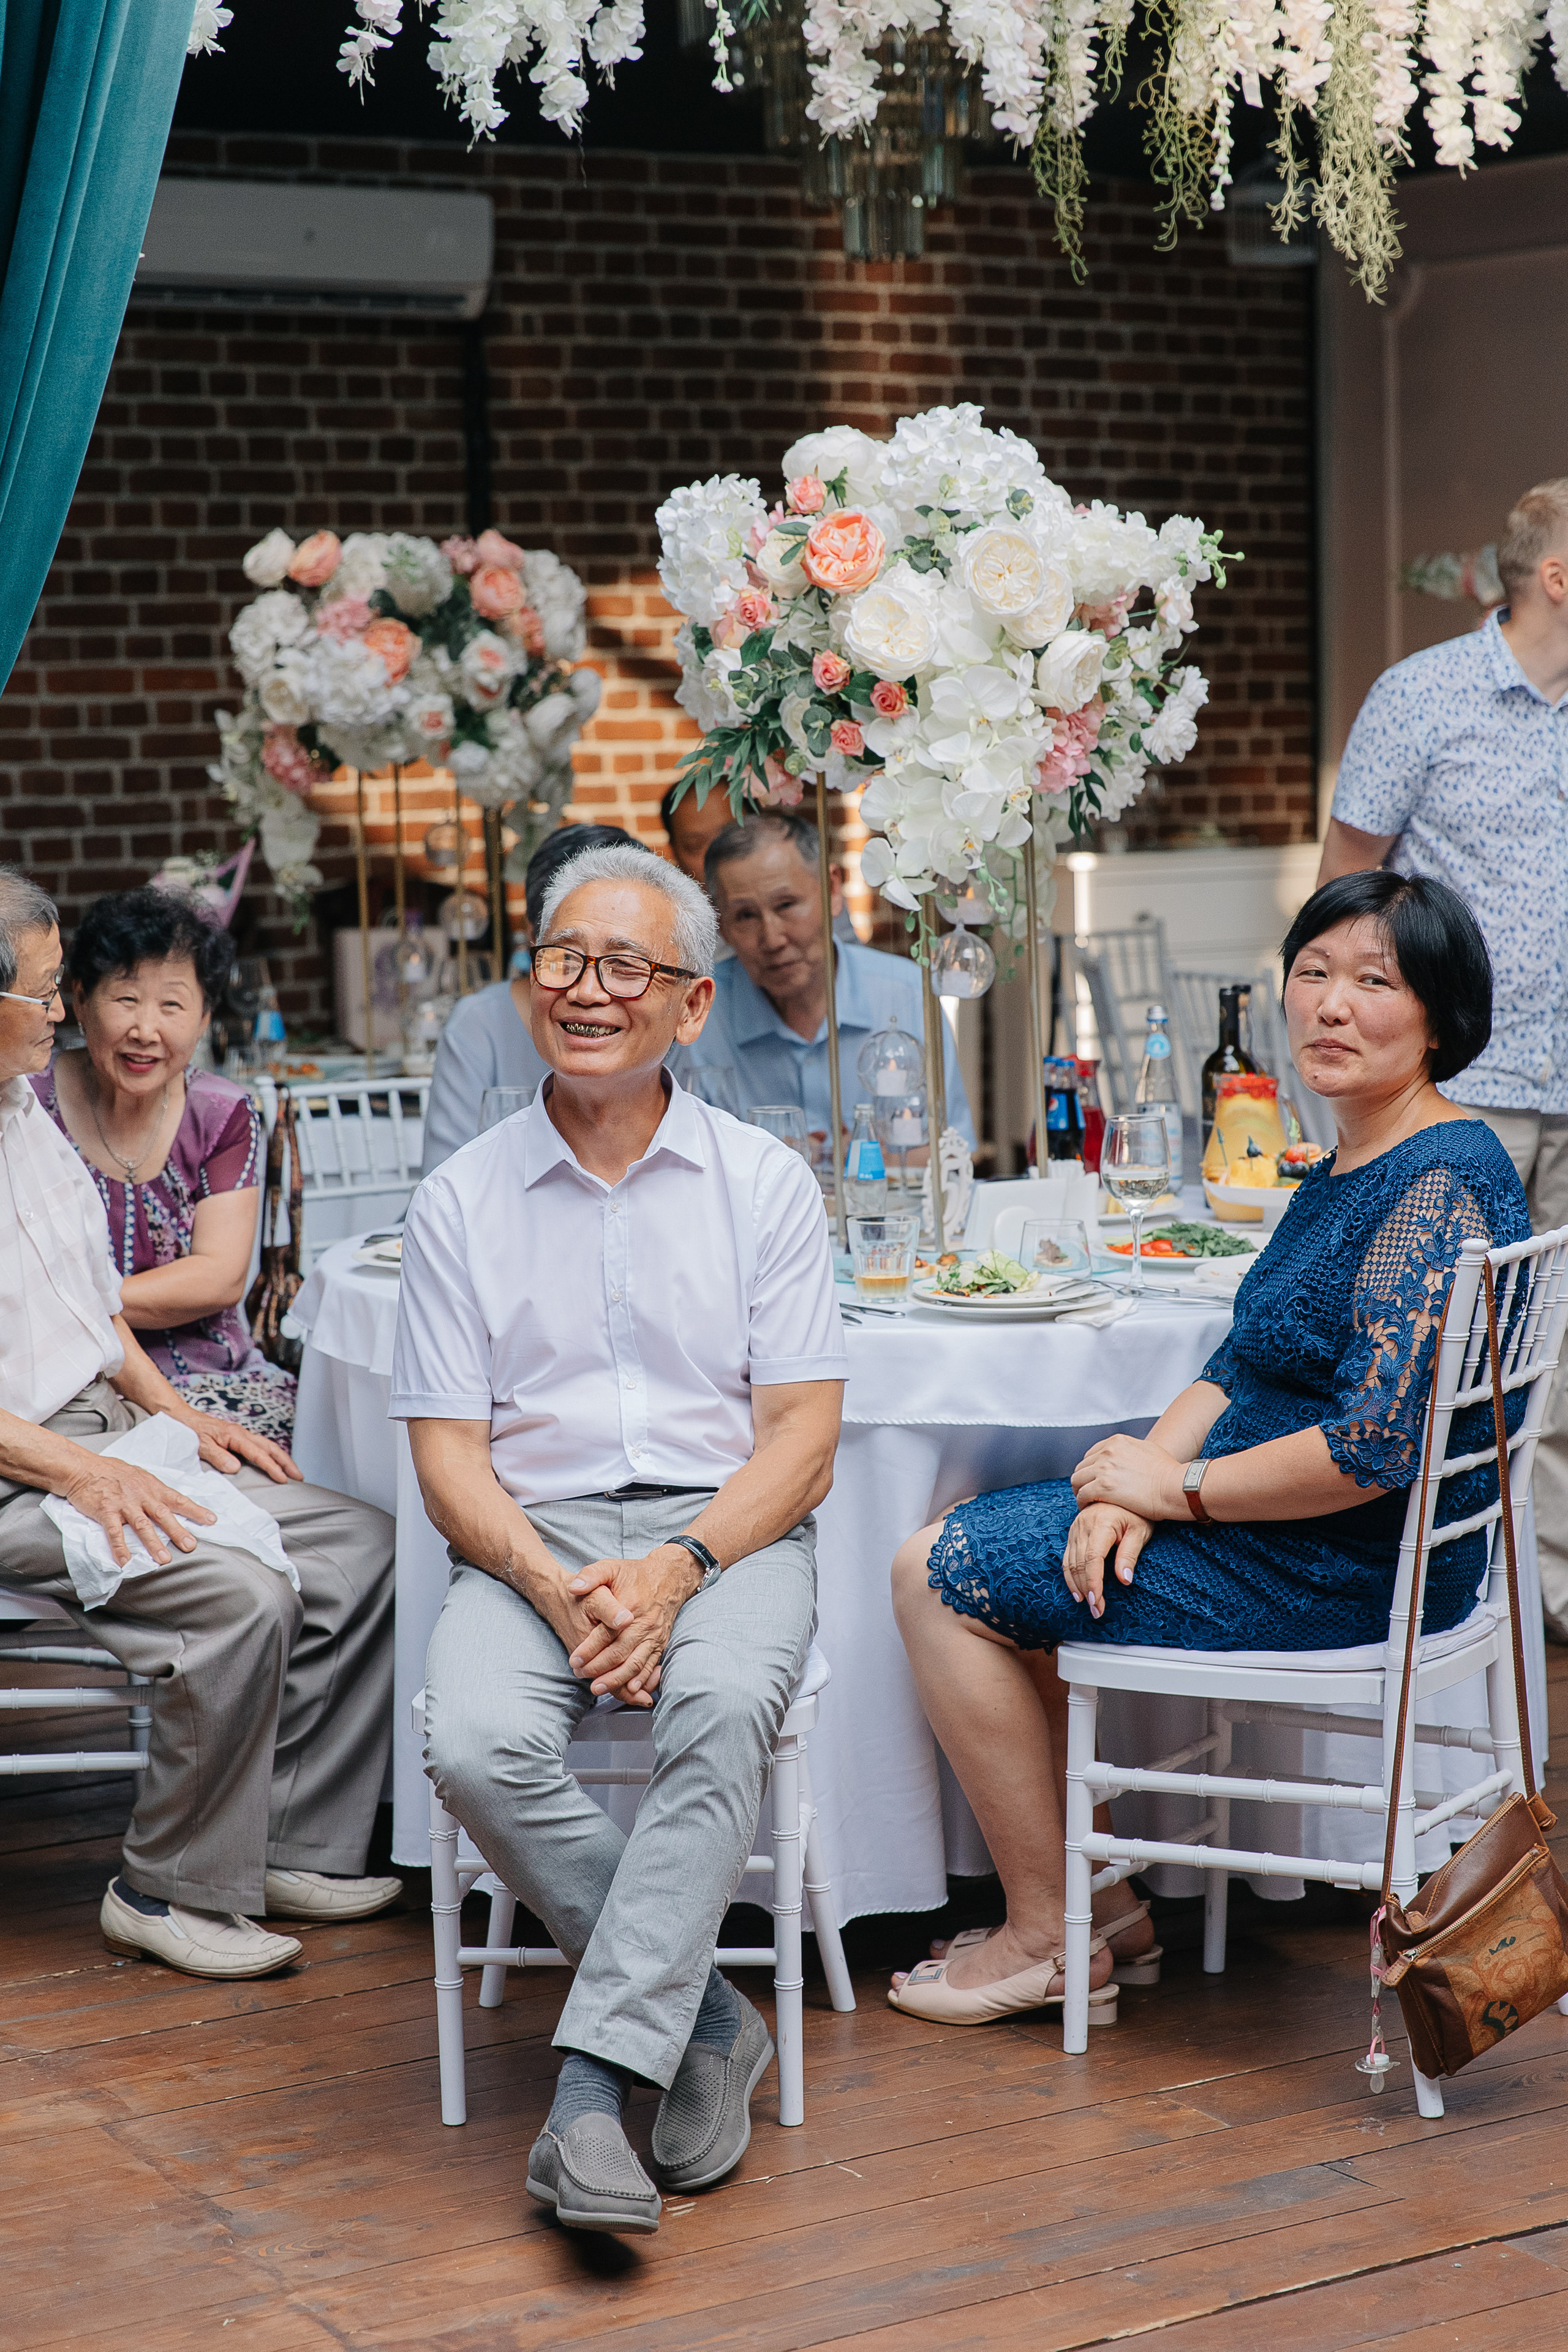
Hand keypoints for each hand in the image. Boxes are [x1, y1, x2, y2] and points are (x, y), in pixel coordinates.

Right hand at [59, 1456, 217, 1570]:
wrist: (82, 1467)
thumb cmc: (110, 1471)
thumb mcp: (138, 1476)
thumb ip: (152, 1490)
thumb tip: (167, 1501)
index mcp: (151, 1486)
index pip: (177, 1498)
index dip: (195, 1510)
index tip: (211, 1520)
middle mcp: (141, 1494)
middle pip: (163, 1514)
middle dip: (178, 1531)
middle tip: (191, 1545)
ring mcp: (123, 1503)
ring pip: (142, 1525)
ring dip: (154, 1543)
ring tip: (164, 1559)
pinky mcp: (106, 1510)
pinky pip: (114, 1532)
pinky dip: (119, 1547)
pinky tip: (124, 1561)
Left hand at [173, 1409, 300, 1483]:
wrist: (180, 1416)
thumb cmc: (189, 1430)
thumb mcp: (200, 1446)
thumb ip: (218, 1456)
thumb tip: (236, 1468)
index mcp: (235, 1436)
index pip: (259, 1454)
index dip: (272, 1467)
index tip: (283, 1479)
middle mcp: (241, 1434)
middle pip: (271, 1448)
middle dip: (287, 1462)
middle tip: (299, 1477)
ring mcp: (240, 1435)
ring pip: (267, 1446)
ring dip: (282, 1458)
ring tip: (293, 1471)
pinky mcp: (237, 1437)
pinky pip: (259, 1446)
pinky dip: (271, 1454)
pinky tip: (273, 1462)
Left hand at [566, 1546, 703, 1703]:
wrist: (669, 1576)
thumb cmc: (635, 1574)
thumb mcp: (611, 1567)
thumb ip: (591, 1575)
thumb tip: (574, 1587)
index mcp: (630, 1605)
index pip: (606, 1633)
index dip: (589, 1649)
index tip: (574, 1661)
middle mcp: (644, 1623)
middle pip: (620, 1652)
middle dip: (599, 1668)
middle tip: (581, 1676)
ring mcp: (654, 1634)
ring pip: (635, 1663)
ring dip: (617, 1679)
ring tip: (599, 1688)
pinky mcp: (661, 1642)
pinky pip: (651, 1664)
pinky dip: (642, 1679)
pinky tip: (631, 1689)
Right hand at [1062, 1503, 1153, 1618]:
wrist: (1124, 1490)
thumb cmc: (1136, 1512)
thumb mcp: (1140, 1531)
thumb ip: (1129, 1555)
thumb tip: (1124, 1580)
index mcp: (1100, 1524)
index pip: (1092, 1559)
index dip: (1093, 1583)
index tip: (1098, 1602)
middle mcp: (1083, 1525)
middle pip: (1079, 1564)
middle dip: (1086, 1590)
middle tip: (1097, 1611)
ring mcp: (1076, 1528)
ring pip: (1069, 1562)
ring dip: (1076, 1586)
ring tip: (1087, 1604)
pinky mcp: (1074, 1531)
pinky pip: (1067, 1556)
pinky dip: (1069, 1575)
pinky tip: (1076, 1589)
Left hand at [1070, 1432, 1183, 1521]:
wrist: (1175, 1486)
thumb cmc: (1168, 1472)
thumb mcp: (1148, 1449)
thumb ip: (1132, 1450)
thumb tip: (1129, 1455)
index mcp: (1117, 1442)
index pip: (1091, 1454)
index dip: (1090, 1469)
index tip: (1093, 1480)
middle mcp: (1108, 1452)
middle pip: (1082, 1466)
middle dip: (1083, 1480)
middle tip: (1087, 1493)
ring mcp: (1104, 1469)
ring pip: (1077, 1480)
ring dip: (1080, 1491)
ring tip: (1087, 1502)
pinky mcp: (1103, 1487)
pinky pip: (1082, 1495)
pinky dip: (1082, 1502)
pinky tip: (1088, 1508)